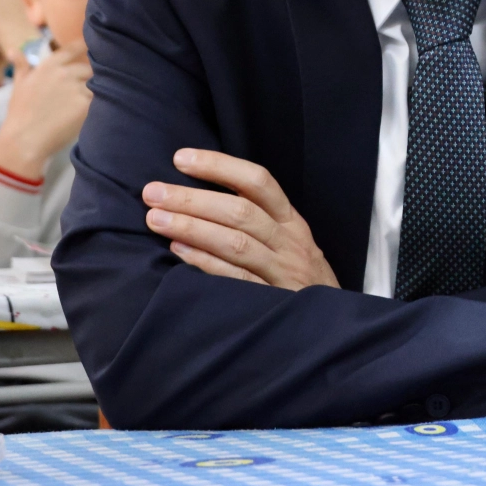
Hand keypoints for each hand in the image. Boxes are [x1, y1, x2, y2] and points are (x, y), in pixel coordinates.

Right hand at [0, 42, 92, 179]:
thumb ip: (21, 66)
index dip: (85, 45)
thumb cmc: (20, 113)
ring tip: (98, 99)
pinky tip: (100, 108)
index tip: (93, 46)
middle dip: (91, 76)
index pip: (73, 48)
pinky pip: (101, 99)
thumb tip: (12, 49)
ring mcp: (76, 88)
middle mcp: (64, 74)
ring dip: (98, 90)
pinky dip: (102, 102)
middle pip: (89, 68)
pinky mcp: (86, 105)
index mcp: (49, 67)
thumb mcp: (18, 85)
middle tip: (89, 87)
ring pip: (97, 83)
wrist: (25, 139)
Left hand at [142, 148, 340, 290]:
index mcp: (290, 221)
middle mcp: (289, 242)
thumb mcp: (287, 242)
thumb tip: (194, 196)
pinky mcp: (273, 301)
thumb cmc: (296, 277)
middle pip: (241, 212)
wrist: (331, 326)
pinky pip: (236, 279)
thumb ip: (255, 220)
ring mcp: (282, 272)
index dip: (219, 166)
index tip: (181, 158)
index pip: (258, 182)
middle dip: (193, 199)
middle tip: (153, 193)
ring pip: (236, 243)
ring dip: (192, 228)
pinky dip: (205, 263)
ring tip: (156, 219)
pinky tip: (178, 251)